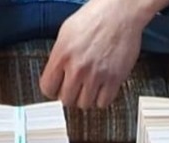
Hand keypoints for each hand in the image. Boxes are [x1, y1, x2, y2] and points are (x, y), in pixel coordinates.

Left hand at [40, 0, 163, 109]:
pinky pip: (103, 102)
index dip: (53, 90)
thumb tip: (56, 74)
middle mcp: (77, 67)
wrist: (121, 12)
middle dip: (70, 95)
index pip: (48, 88)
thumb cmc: (96, 17)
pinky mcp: (114, 79)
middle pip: (66, 100)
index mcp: (62, 55)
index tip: (58, 89)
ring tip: (89, 87)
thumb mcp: (66, 33)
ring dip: (86, 98)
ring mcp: (96, 75)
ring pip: (84, 104)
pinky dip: (102, 99)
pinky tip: (102, 88)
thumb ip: (59, 56)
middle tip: (75, 88)